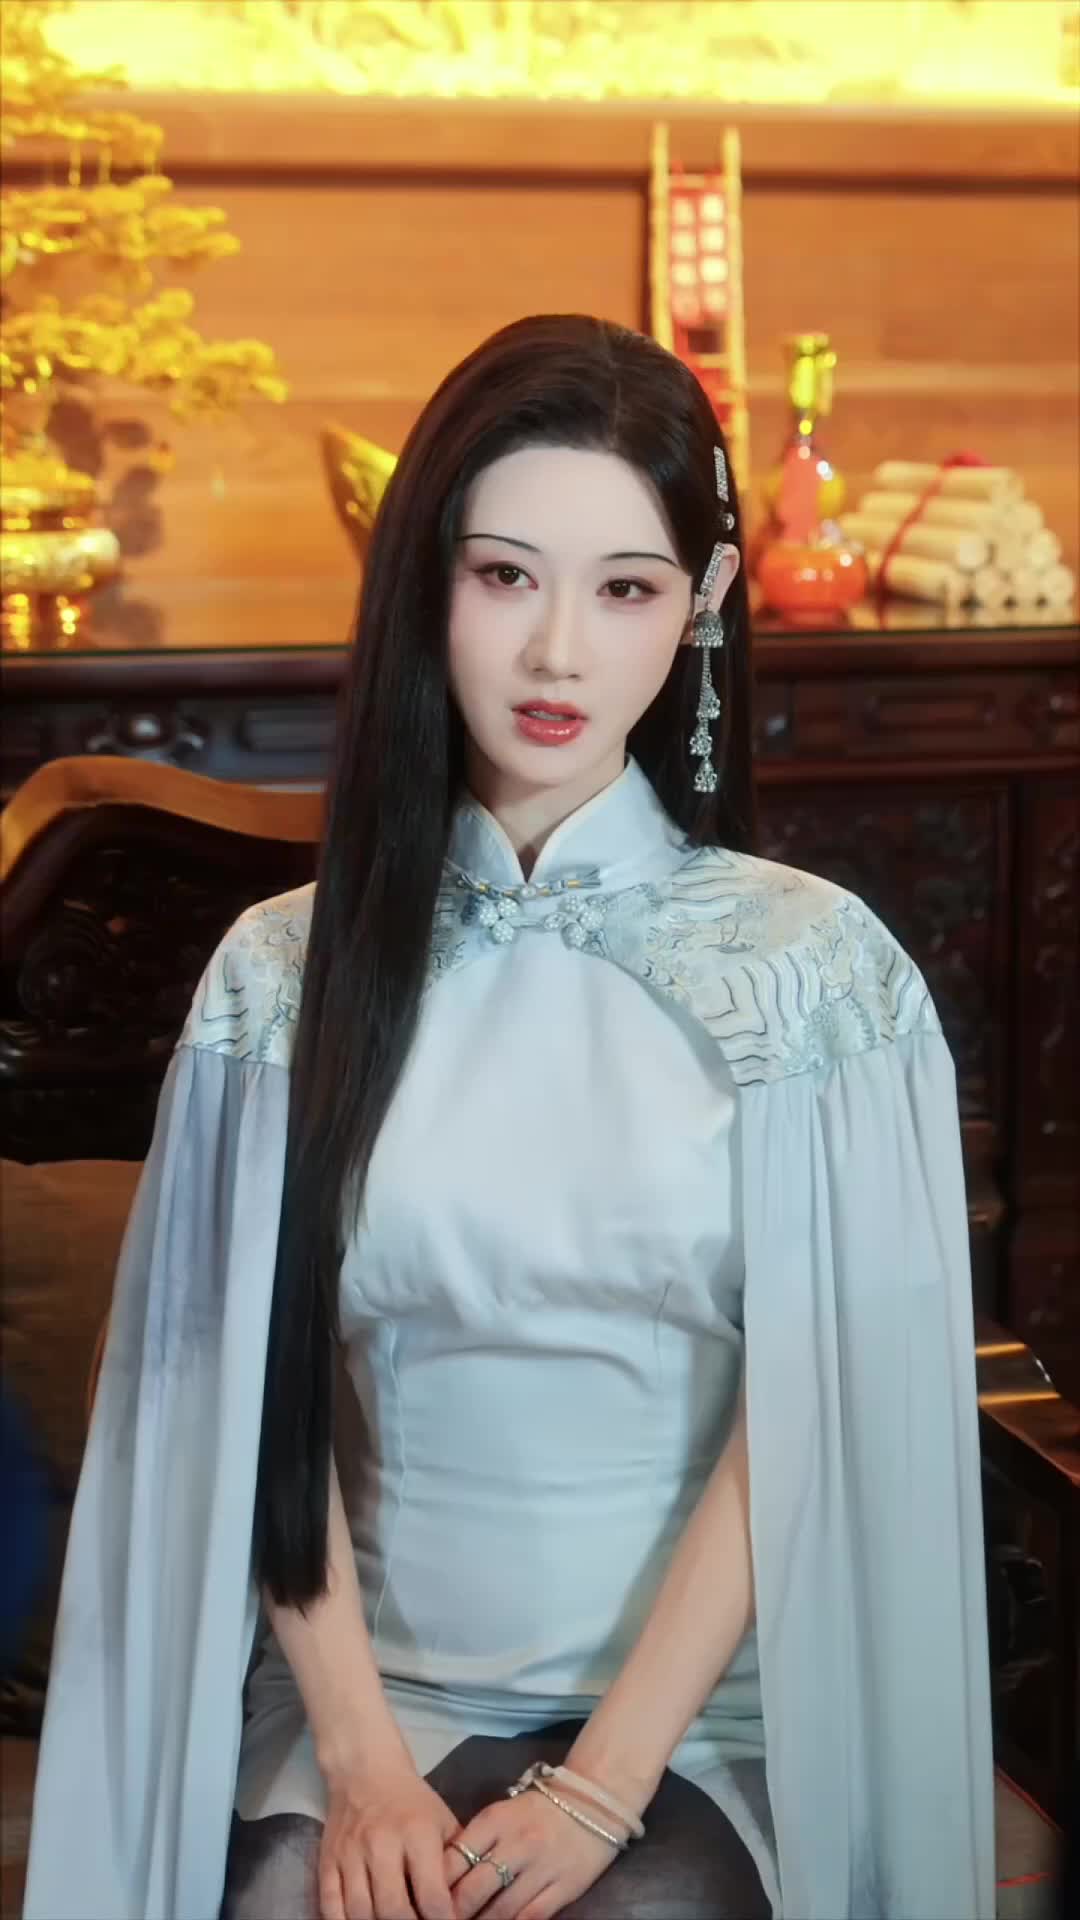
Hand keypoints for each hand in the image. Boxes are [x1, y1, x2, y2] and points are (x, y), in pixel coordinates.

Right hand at [318, 1758, 458, 1919]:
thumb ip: (455, 1862)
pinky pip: (331, 1907)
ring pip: (361, 1913)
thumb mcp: (442, 1822)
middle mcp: (382, 1844)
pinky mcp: (327, 1861)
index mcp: (417, 1834)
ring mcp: (351, 1854)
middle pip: (394, 1910)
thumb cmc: (412, 1802)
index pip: (432, 1895)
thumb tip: (467, 1904)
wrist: (364, 1770)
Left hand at [444, 1783, 621, 1919]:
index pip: (454, 1858)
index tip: (426, 1901)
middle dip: (453, 1913)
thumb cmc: (537, 1811)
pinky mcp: (563, 1888)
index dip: (436, 1885)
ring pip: (499, 1911)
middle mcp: (516, 1843)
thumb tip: (442, 1878)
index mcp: (495, 1821)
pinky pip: (530, 1917)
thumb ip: (475, 1841)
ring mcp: (541, 1868)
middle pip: (473, 1889)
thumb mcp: (501, 1814)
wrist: (592, 1802)